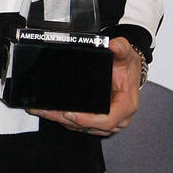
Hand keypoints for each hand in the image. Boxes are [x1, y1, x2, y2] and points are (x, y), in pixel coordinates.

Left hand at [28, 37, 142, 135]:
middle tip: (47, 110)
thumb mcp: (125, 53)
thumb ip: (121, 48)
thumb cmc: (126, 65)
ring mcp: (108, 121)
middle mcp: (119, 118)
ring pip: (82, 127)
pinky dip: (65, 119)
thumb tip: (114, 45)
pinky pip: (81, 124)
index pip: (107, 119)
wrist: (128, 68)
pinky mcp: (98, 121)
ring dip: (62, 120)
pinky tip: (51, 111)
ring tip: (43, 110)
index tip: (70, 114)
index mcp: (126, 105)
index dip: (88, 120)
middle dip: (66, 119)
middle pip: (90, 126)